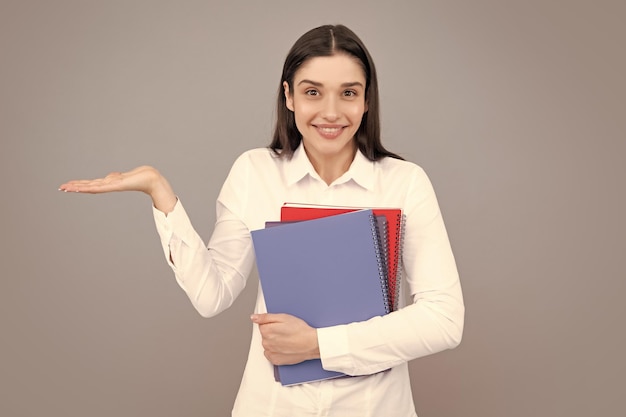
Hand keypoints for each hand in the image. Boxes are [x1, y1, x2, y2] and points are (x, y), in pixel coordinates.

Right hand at [59, 165, 176, 212]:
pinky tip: (83, 188)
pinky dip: (90, 187)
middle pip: (88, 186)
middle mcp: (108, 185)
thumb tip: (110, 176)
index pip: (91, 184)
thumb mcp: (122, 176)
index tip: (68, 185)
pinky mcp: (116, 185)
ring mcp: (111, 185)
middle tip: (61, 188)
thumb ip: (114, 177)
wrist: (151, 179)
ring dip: (78, 187)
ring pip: (91, 187)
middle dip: (74, 187)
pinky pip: (101, 186)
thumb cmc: (139, 177)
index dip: (80, 185)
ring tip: (66, 188)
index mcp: (109, 183)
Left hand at [251, 313, 319, 365]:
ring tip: (287, 339)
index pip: (262, 325)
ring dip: (274, 342)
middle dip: (273, 332)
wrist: (311, 344)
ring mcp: (270, 353)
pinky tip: (285, 347)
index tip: (280, 325)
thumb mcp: (283, 317)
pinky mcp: (276, 360)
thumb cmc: (300, 330)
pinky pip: (270, 354)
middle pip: (265, 335)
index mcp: (266, 331)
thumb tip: (254, 317)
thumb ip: (266, 317)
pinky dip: (276, 351)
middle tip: (285, 331)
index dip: (272, 323)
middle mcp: (266, 343)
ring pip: (268, 344)